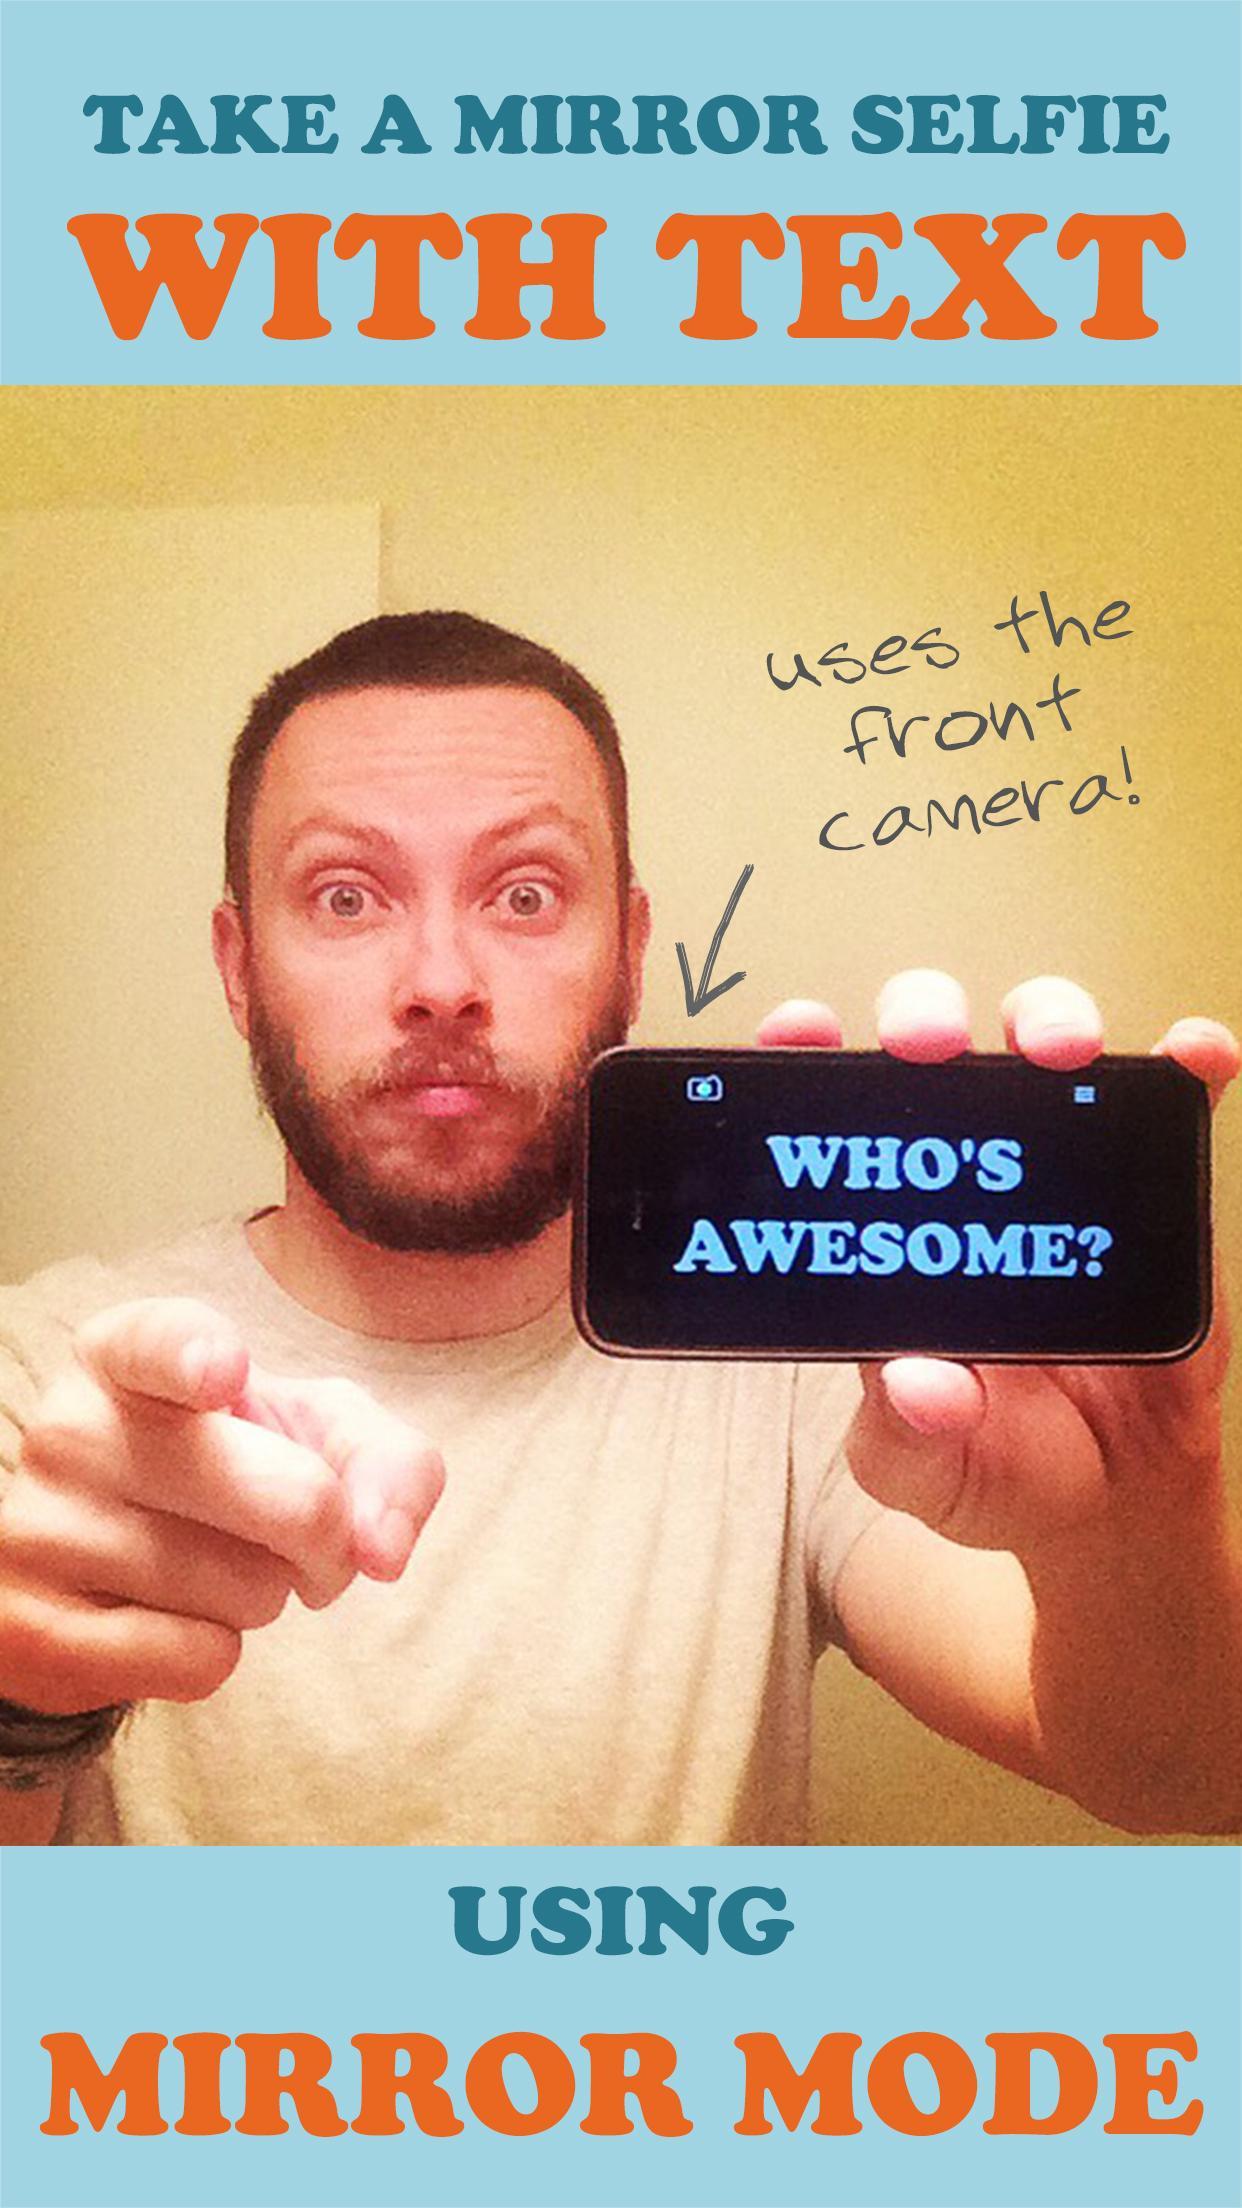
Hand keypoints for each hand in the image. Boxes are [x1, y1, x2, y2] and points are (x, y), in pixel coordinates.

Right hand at [0, 1298, 443, 1714]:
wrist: (95, 1568)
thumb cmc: (229, 1468)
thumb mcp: (309, 1429)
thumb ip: (384, 1459)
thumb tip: (384, 1552)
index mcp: (125, 1355)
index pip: (160, 1342)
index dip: (200, 1357)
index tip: (226, 1373)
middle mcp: (71, 1431)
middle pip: (295, 1499)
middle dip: (335, 1537)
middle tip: (306, 1538)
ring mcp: (41, 1533)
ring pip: (251, 1590)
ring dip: (268, 1593)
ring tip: (212, 1564)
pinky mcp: (38, 1635)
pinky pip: (200, 1660)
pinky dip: (218, 1652)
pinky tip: (171, 1618)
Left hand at [758, 972, 1238, 1556]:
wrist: (1112, 1497)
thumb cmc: (993, 1464)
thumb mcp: (924, 1471)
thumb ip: (902, 1436)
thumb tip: (915, 1385)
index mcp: (877, 1219)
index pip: (826, 1111)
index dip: (803, 1054)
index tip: (797, 1033)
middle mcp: (958, 1172)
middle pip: (932, 1048)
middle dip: (922, 1015)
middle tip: (927, 1046)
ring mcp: (1057, 1165)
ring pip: (1040, 1045)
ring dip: (1047, 1019)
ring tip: (1061, 1052)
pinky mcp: (1149, 1181)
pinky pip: (1172, 1100)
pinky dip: (1188, 1065)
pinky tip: (1196, 1057)